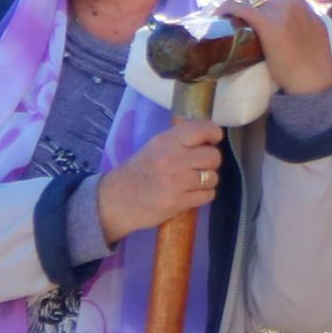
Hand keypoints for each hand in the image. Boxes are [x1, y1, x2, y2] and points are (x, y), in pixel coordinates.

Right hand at [95, 114, 228, 242]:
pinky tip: (191, 194)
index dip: (213, 134)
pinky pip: (208, 195)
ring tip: (193, 182)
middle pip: (213, 156)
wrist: (118, 200)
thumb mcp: (155, 147)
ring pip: (213, 178)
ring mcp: (176, 182)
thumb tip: (208, 137)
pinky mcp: (178, 202)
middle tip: (200, 166)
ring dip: (208, 181)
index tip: (212, 140)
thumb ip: (179, 140)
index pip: (203, 129)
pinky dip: (203, 195)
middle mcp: (173, 158)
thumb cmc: (139, 172)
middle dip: (211, 162)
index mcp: (166, 141)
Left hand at [217, 0, 331, 95]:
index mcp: (297, 0)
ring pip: (245, 0)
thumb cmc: (314, 60)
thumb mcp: (314, 27)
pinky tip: (219, 16)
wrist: (313, 79)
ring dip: (233, 7)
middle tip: (232, 20)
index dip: (254, 3)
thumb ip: (302, 15)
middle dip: (242, 5)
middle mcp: (287, 0)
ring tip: (225, 19)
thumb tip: (288, 11)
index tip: (246, 14)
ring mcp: (276, 10)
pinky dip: (227, 9)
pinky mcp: (265, 23)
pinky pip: (240, 8)